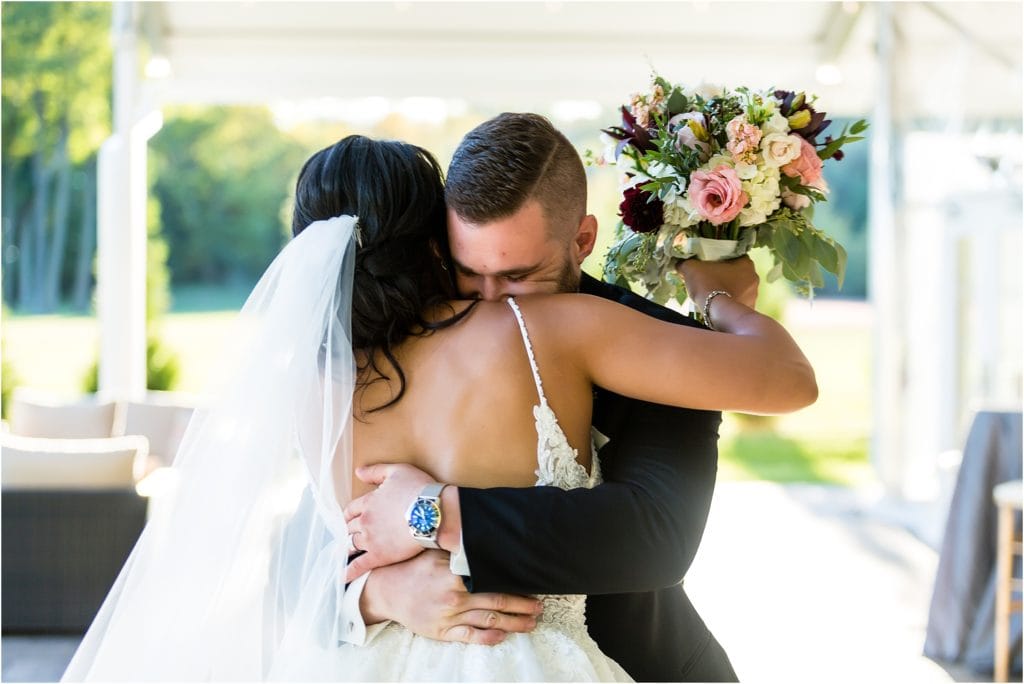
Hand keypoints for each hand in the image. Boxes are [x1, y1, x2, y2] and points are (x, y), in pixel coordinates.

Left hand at [344, 463, 455, 580]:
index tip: (349, 518)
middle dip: (349, 530)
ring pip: (352, 544)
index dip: (349, 514)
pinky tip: (342, 577)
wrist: (433, 513)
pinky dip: (348, 572)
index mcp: (368, 501)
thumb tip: (358, 472)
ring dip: (348, 547)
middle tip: (349, 535)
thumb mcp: (397, 471)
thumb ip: (376, 471)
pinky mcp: (379, 556)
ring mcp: (370, 539)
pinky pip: (359, 565)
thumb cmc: (419, 489)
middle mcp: (365, 521)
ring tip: (345, 552)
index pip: (351, 509)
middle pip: (350, 527)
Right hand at [360, 550, 542, 644]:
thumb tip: (483, 540)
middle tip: (540, 605)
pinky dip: (489, 637)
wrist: (385, 590)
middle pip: (497, 600)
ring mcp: (449, 616)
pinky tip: (503, 635)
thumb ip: (458, 551)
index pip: (492, 577)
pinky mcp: (442, 632)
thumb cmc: (412, 567)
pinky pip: (470, 637)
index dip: (514, 581)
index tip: (532, 581)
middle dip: (522, 604)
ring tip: (531, 622)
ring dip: (514, 622)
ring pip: (489, 620)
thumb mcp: (434, 552)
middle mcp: (454, 596)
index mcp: (454, 573)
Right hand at [676, 255, 758, 308]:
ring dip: (731, 290)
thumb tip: (680, 264)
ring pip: (741, 289)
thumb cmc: (708, 285)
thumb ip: (686, 264)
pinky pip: (740, 302)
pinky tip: (720, 306)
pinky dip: (732, 303)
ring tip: (715, 295)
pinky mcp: (750, 309)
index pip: (737, 256)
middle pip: (740, 273)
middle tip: (712, 279)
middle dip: (728, 275)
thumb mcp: (691, 269)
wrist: (716, 313)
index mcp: (746, 263)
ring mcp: (754, 295)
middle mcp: (754, 277)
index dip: (724, 259)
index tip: (712, 264)